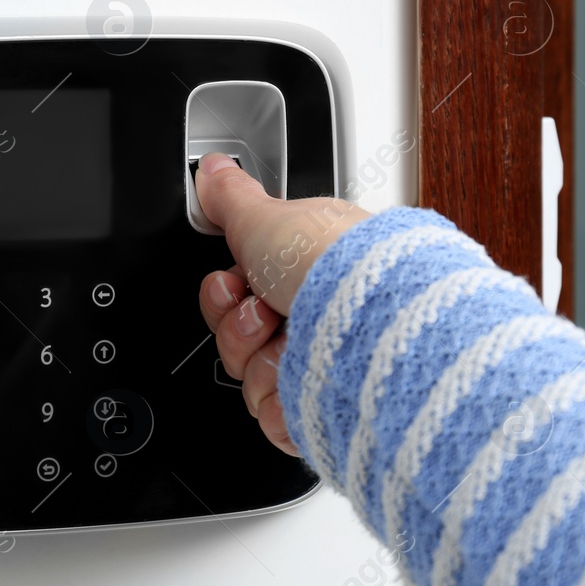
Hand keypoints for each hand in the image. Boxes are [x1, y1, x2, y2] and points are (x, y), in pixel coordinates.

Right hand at [194, 153, 370, 454]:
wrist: (372, 323)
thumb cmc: (332, 267)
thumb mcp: (268, 217)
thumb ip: (232, 197)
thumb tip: (212, 168)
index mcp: (305, 273)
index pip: (239, 293)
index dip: (223, 292)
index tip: (232, 284)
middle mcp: (315, 318)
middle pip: (239, 339)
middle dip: (240, 328)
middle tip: (266, 311)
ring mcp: (323, 365)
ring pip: (252, 379)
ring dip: (260, 362)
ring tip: (290, 344)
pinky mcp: (327, 408)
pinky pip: (277, 417)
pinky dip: (282, 403)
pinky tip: (301, 382)